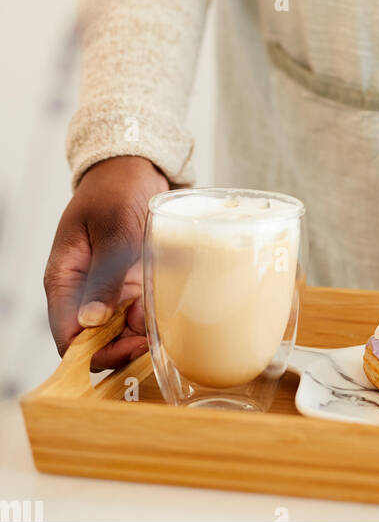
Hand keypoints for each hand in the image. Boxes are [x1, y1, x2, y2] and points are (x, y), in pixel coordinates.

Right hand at [44, 156, 167, 370]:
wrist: (134, 169)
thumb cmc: (116, 190)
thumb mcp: (114, 228)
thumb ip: (106, 274)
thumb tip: (91, 321)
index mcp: (64, 279)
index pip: (67, 335)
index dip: (94, 351)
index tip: (130, 346)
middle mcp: (84, 292)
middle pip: (95, 342)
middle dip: (123, 347)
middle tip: (154, 340)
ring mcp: (108, 290)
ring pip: (119, 333)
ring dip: (142, 335)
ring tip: (168, 325)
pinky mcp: (130, 286)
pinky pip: (138, 315)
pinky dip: (153, 319)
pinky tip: (171, 313)